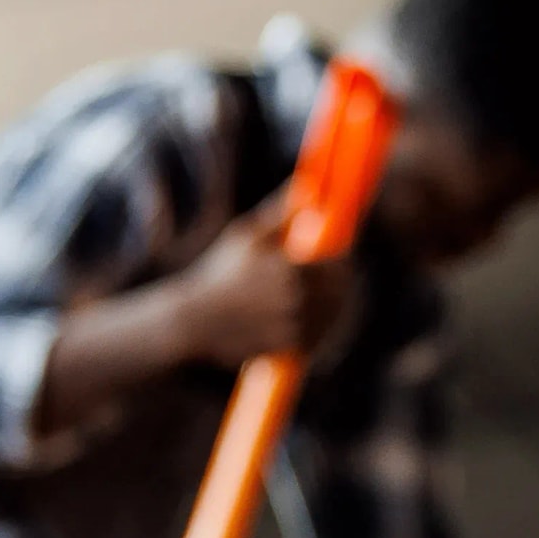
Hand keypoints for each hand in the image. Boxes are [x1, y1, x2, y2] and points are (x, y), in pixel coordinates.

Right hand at [167, 207, 353, 368]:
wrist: (195, 321)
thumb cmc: (219, 273)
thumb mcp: (246, 236)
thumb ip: (279, 213)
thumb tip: (307, 189)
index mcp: (292, 268)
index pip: (339, 264)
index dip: (344, 260)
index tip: (342, 257)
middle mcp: (298, 299)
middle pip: (340, 293)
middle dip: (340, 285)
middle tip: (335, 281)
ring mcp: (295, 326)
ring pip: (331, 316)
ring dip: (331, 308)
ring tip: (320, 300)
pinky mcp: (288, 348)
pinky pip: (317, 338)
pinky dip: (318, 330)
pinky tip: (308, 321)